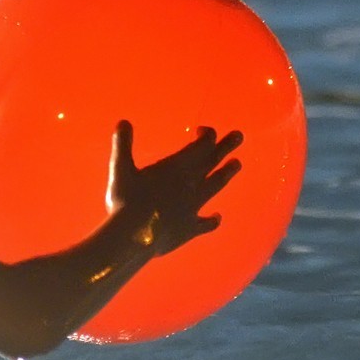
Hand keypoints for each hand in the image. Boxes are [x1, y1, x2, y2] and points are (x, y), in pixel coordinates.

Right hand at [106, 121, 241, 255]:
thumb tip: (123, 122)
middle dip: (226, 147)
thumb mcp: (120, 169)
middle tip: (239, 136)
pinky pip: (206, 223)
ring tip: (238, 164)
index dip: (206, 136)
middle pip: (213, 161)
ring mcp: (194, 206)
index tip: (203, 130)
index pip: (201, 146)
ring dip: (227, 174)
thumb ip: (123, 144)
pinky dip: (213, 220)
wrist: (134, 237)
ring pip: (215, 186)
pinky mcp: (191, 228)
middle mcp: (191, 184)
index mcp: (177, 167)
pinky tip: (218, 218)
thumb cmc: (126, 200)